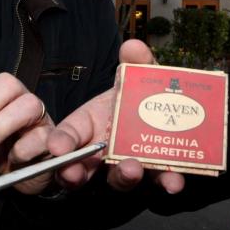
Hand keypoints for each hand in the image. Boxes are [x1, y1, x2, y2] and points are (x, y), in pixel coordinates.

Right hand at [46, 40, 183, 193]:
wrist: (173, 110)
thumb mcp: (141, 74)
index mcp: (91, 124)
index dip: (61, 141)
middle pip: (83, 167)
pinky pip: (159, 180)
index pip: (68, 135)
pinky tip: (174, 182)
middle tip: (74, 173)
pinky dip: (167, 182)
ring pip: (119, 178)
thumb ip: (137, 62)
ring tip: (131, 170)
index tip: (56, 148)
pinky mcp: (157, 174)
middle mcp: (104, 150)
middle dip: (76, 172)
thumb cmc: (144, 93)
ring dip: (123, 176)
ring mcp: (128, 164)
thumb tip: (133, 47)